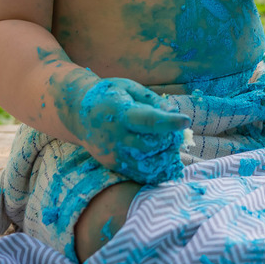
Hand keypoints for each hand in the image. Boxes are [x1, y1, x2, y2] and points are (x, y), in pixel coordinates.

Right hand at [59, 74, 189, 184]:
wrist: (79, 114)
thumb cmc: (109, 96)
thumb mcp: (129, 87)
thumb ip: (152, 100)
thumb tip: (174, 113)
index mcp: (120, 113)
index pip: (147, 120)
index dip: (168, 122)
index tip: (185, 120)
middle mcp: (115, 137)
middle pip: (150, 146)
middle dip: (169, 141)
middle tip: (175, 133)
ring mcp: (114, 155)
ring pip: (147, 166)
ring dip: (165, 158)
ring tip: (169, 146)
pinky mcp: (114, 166)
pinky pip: (140, 175)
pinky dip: (156, 171)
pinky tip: (163, 159)